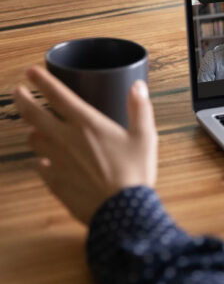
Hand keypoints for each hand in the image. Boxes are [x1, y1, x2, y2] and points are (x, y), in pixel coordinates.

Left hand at [14, 66, 157, 224]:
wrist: (122, 211)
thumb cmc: (135, 172)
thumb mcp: (145, 136)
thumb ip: (140, 108)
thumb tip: (137, 86)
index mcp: (87, 124)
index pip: (58, 96)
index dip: (42, 81)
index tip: (31, 71)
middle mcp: (66, 139)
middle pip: (34, 115)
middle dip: (23, 100)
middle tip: (17, 91)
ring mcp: (57, 161)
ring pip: (33, 140)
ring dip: (32, 130)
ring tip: (33, 126)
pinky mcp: (55, 182)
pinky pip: (40, 167)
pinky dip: (41, 160)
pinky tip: (45, 161)